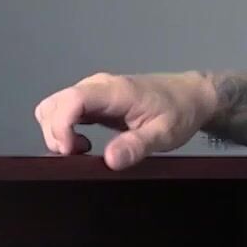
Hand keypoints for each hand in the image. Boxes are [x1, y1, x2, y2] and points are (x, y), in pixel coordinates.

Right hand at [34, 72, 217, 170]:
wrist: (191, 96)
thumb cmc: (180, 112)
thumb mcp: (164, 133)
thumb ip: (137, 146)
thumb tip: (109, 160)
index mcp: (114, 91)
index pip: (71, 100)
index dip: (61, 126)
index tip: (69, 152)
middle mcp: (97, 86)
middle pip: (55, 104)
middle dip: (56, 133)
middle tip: (77, 157)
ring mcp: (93, 92)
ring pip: (55, 107)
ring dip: (58, 132)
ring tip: (81, 151)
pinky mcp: (93, 101)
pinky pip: (65, 111)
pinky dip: (64, 130)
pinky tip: (84, 145)